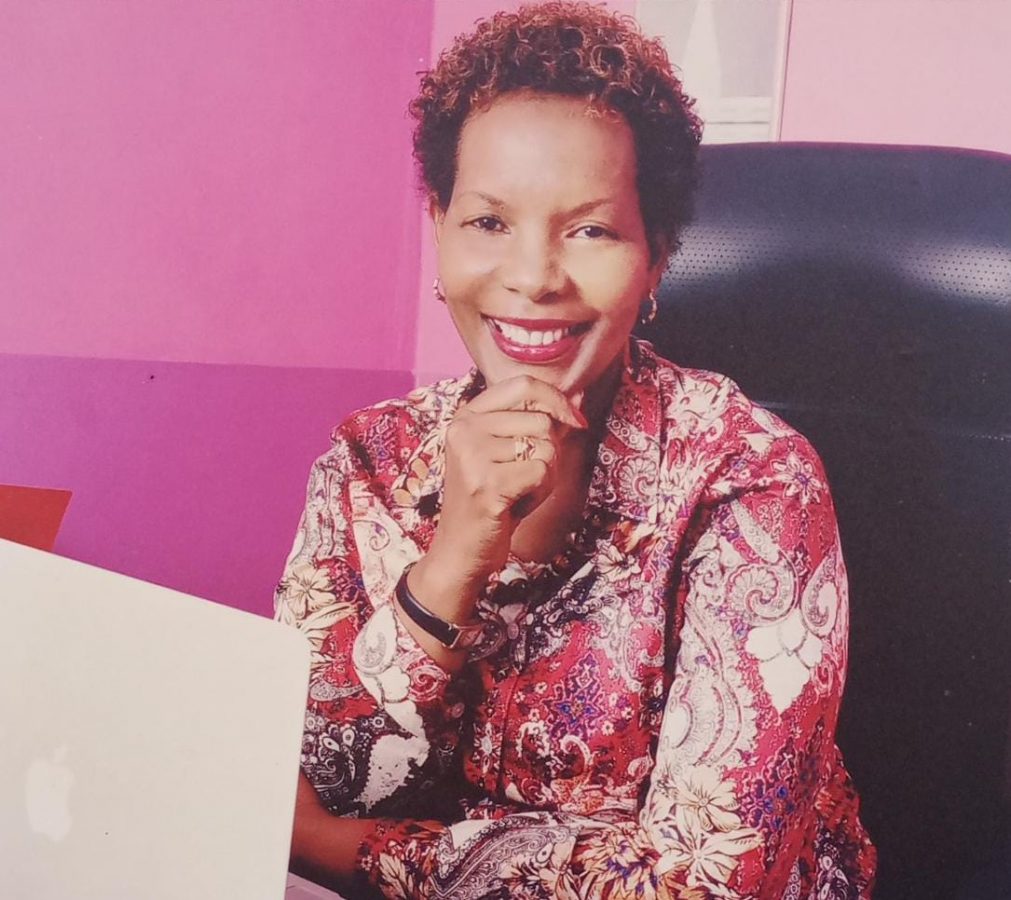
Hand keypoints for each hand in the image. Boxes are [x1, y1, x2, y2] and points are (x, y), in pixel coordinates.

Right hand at [410, 375, 585, 620]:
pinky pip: (542, 471)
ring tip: (518, 492)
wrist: (460, 550)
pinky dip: (541, 492)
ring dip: (545, 475)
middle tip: (524, 478)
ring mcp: (472, 456)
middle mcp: (464, 429)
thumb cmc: (491, 501)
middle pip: (541, 420)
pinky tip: (517, 505)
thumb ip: (534, 424)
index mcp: (466, 415)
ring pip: (545, 446)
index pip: (522, 385)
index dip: (557, 399)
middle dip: (549, 452)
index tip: (575, 421)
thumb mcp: (506, 454)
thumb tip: (579, 400)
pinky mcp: (487, 484)